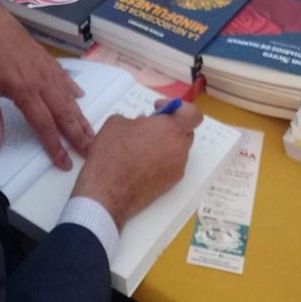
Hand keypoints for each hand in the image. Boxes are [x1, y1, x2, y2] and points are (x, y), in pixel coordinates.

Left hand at [0, 0, 92, 167]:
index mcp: (24, 91)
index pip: (45, 125)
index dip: (55, 146)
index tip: (66, 163)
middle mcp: (40, 81)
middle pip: (64, 113)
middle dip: (79, 134)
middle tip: (93, 151)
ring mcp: (45, 68)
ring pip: (68, 96)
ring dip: (80, 115)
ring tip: (92, 131)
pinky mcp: (43, 57)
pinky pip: (63, 77)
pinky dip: (72, 88)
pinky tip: (79, 96)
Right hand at [72, 102, 201, 228]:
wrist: (107, 193)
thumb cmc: (111, 153)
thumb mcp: (117, 122)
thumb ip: (137, 119)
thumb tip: (142, 126)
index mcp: (171, 129)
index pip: (193, 114)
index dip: (178, 108)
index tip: (158, 110)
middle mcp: (179, 149)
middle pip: (185, 132)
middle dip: (169, 127)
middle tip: (148, 129)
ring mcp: (177, 169)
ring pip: (177, 150)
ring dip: (164, 145)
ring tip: (139, 148)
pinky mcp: (170, 185)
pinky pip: (171, 166)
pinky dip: (160, 161)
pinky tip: (139, 164)